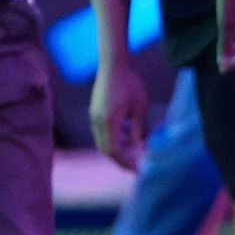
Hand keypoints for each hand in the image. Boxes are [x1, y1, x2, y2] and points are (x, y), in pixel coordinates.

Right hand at [90, 55, 149, 172]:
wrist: (113, 65)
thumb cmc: (130, 84)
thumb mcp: (140, 108)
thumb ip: (139, 130)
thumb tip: (141, 148)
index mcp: (108, 122)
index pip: (114, 150)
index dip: (125, 162)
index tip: (137, 169)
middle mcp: (97, 122)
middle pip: (105, 149)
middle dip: (119, 160)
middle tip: (134, 166)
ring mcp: (93, 117)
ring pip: (102, 142)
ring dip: (116, 150)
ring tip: (132, 155)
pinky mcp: (95, 113)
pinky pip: (102, 133)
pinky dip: (112, 141)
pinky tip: (126, 140)